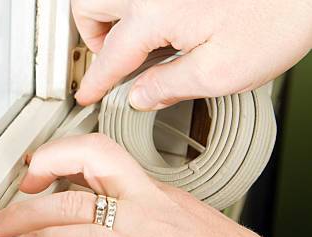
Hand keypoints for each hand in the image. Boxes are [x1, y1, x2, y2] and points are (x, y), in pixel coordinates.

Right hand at [72, 0, 311, 109]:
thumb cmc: (280, 14)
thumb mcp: (222, 72)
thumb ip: (170, 87)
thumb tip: (140, 96)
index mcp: (154, 13)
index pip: (109, 56)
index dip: (94, 82)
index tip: (86, 94)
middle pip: (89, 6)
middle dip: (91, 37)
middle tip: (110, 59)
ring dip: (109, 15)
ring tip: (133, 38)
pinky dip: (135, 6)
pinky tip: (161, 21)